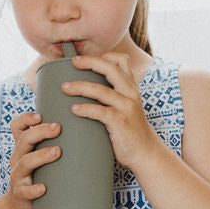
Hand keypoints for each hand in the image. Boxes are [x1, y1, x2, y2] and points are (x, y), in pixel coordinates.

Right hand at [5, 109, 60, 208]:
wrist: (21, 206)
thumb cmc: (38, 176)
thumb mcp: (40, 157)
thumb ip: (56, 144)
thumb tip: (89, 130)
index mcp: (22, 147)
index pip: (17, 127)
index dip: (25, 118)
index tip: (39, 115)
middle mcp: (17, 158)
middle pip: (24, 140)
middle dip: (40, 132)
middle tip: (58, 127)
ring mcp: (18, 176)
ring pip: (25, 163)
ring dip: (41, 156)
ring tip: (57, 152)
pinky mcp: (21, 194)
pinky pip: (25, 191)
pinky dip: (33, 189)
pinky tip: (42, 189)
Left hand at [64, 53, 159, 170]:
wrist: (145, 153)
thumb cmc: (130, 131)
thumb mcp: (126, 107)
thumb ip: (112, 97)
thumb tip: (85, 91)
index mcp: (130, 88)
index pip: (121, 61)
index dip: (104, 56)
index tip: (84, 59)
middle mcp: (130, 93)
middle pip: (110, 68)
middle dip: (90, 62)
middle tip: (72, 61)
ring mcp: (126, 107)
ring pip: (101, 90)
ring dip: (80, 87)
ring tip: (65, 88)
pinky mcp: (120, 122)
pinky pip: (100, 112)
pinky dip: (85, 109)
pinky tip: (74, 109)